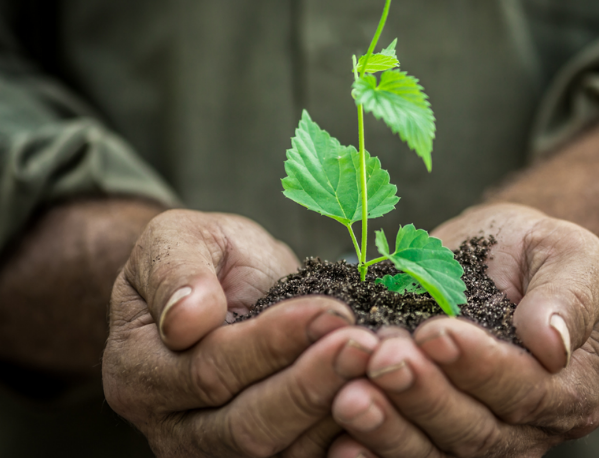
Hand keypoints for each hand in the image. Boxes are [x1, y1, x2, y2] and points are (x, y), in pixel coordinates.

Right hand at [103, 209, 379, 456]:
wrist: (223, 288)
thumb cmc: (203, 260)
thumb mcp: (178, 239)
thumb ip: (175, 270)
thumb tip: (186, 319)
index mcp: (139, 370)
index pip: (210, 370)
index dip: (273, 343)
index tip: (330, 312)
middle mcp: (173, 425)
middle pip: (248, 426)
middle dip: (313, 384)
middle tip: (366, 345)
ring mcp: (214, 451)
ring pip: (282, 453)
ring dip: (338, 413)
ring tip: (382, 367)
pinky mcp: (260, 456)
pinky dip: (346, 437)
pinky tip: (382, 401)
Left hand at [328, 203, 598, 456]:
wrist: (492, 258)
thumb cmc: (532, 251)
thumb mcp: (567, 253)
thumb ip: (568, 295)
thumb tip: (552, 343)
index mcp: (574, 388)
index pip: (528, 390)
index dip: (480, 367)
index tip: (435, 333)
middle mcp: (530, 426)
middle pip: (478, 432)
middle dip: (426, 397)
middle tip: (383, 361)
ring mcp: (481, 437)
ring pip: (438, 452)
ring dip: (391, 430)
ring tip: (350, 397)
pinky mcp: (436, 435)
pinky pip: (410, 453)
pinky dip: (375, 451)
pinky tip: (340, 442)